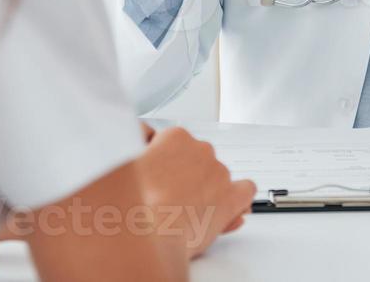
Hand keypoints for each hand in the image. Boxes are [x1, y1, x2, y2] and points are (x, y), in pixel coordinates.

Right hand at [135, 126, 254, 259]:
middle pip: (197, 160)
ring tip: (187, 214)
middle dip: (186, 177)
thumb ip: (138, 151)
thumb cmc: (132, 204)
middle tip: (169, 199)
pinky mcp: (231, 197)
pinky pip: (245, 190)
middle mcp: (201, 149)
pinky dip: (237, 199)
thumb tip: (143, 139)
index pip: (175, 144)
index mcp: (175, 137)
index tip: (157, 179)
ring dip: (206, 190)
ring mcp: (219, 173)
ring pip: (218, 176)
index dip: (164, 164)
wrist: (145, 232)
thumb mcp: (124, 165)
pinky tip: (223, 209)